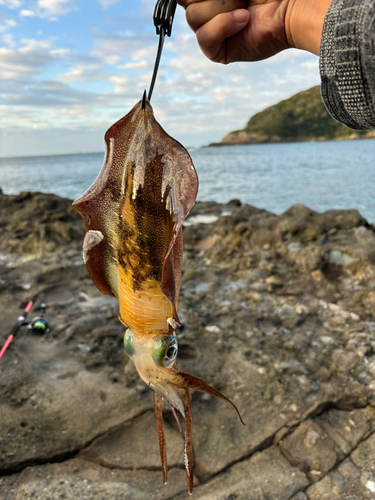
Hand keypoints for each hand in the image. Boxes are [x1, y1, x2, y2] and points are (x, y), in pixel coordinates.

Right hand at [177, 0, 332, 63]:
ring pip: (193, 18)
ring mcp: (212, 31)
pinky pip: (204, 38)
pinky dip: (223, 26)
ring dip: (221, 7)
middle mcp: (207, 10)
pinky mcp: (218, 51)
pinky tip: (244, 20)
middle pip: (184, 2)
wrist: (293, 5)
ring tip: (244, 6)